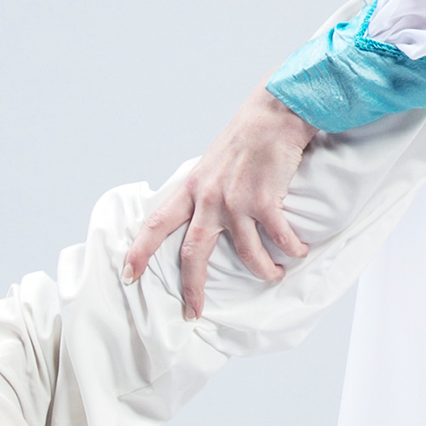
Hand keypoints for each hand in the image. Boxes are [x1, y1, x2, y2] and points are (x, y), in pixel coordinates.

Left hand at [120, 87, 318, 320]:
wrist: (274, 113)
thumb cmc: (246, 137)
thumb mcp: (213, 164)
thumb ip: (206, 190)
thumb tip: (204, 215)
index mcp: (192, 188)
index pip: (156, 224)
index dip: (138, 252)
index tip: (127, 274)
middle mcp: (209, 199)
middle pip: (193, 253)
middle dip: (192, 288)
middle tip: (192, 312)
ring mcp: (236, 202)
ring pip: (245, 255)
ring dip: (263, 271)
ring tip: (275, 274)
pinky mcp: (265, 202)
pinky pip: (279, 239)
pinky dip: (291, 249)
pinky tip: (298, 251)